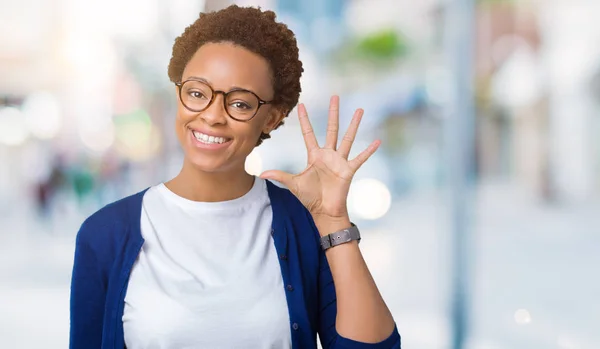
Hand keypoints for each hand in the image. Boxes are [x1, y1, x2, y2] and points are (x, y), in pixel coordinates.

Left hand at [260, 96, 380, 222]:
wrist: (324, 211)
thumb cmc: (309, 198)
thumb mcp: (293, 184)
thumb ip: (279, 175)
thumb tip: (261, 174)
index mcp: (314, 156)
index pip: (309, 133)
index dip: (305, 120)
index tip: (302, 105)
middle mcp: (328, 155)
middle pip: (331, 129)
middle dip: (333, 113)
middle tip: (335, 96)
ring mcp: (339, 161)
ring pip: (348, 138)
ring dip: (354, 124)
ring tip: (359, 110)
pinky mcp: (348, 170)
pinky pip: (360, 158)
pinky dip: (369, 150)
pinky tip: (377, 141)